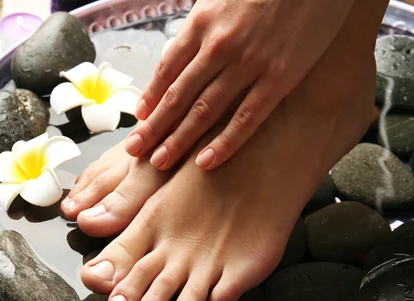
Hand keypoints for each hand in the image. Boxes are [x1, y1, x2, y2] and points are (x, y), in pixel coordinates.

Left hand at [124, 0, 353, 169]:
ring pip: (204, 111)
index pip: (167, 70)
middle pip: (177, 96)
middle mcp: (218, 47)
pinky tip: (205, 162)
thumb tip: (188, 49)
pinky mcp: (279, 77)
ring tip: (159, 162)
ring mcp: (248, 64)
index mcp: (201, 24)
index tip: (140, 119)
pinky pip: (246, 117)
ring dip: (178, 140)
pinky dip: (224, 143)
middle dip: (154, 127)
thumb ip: (204, 25)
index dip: (151, 97)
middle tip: (135, 151)